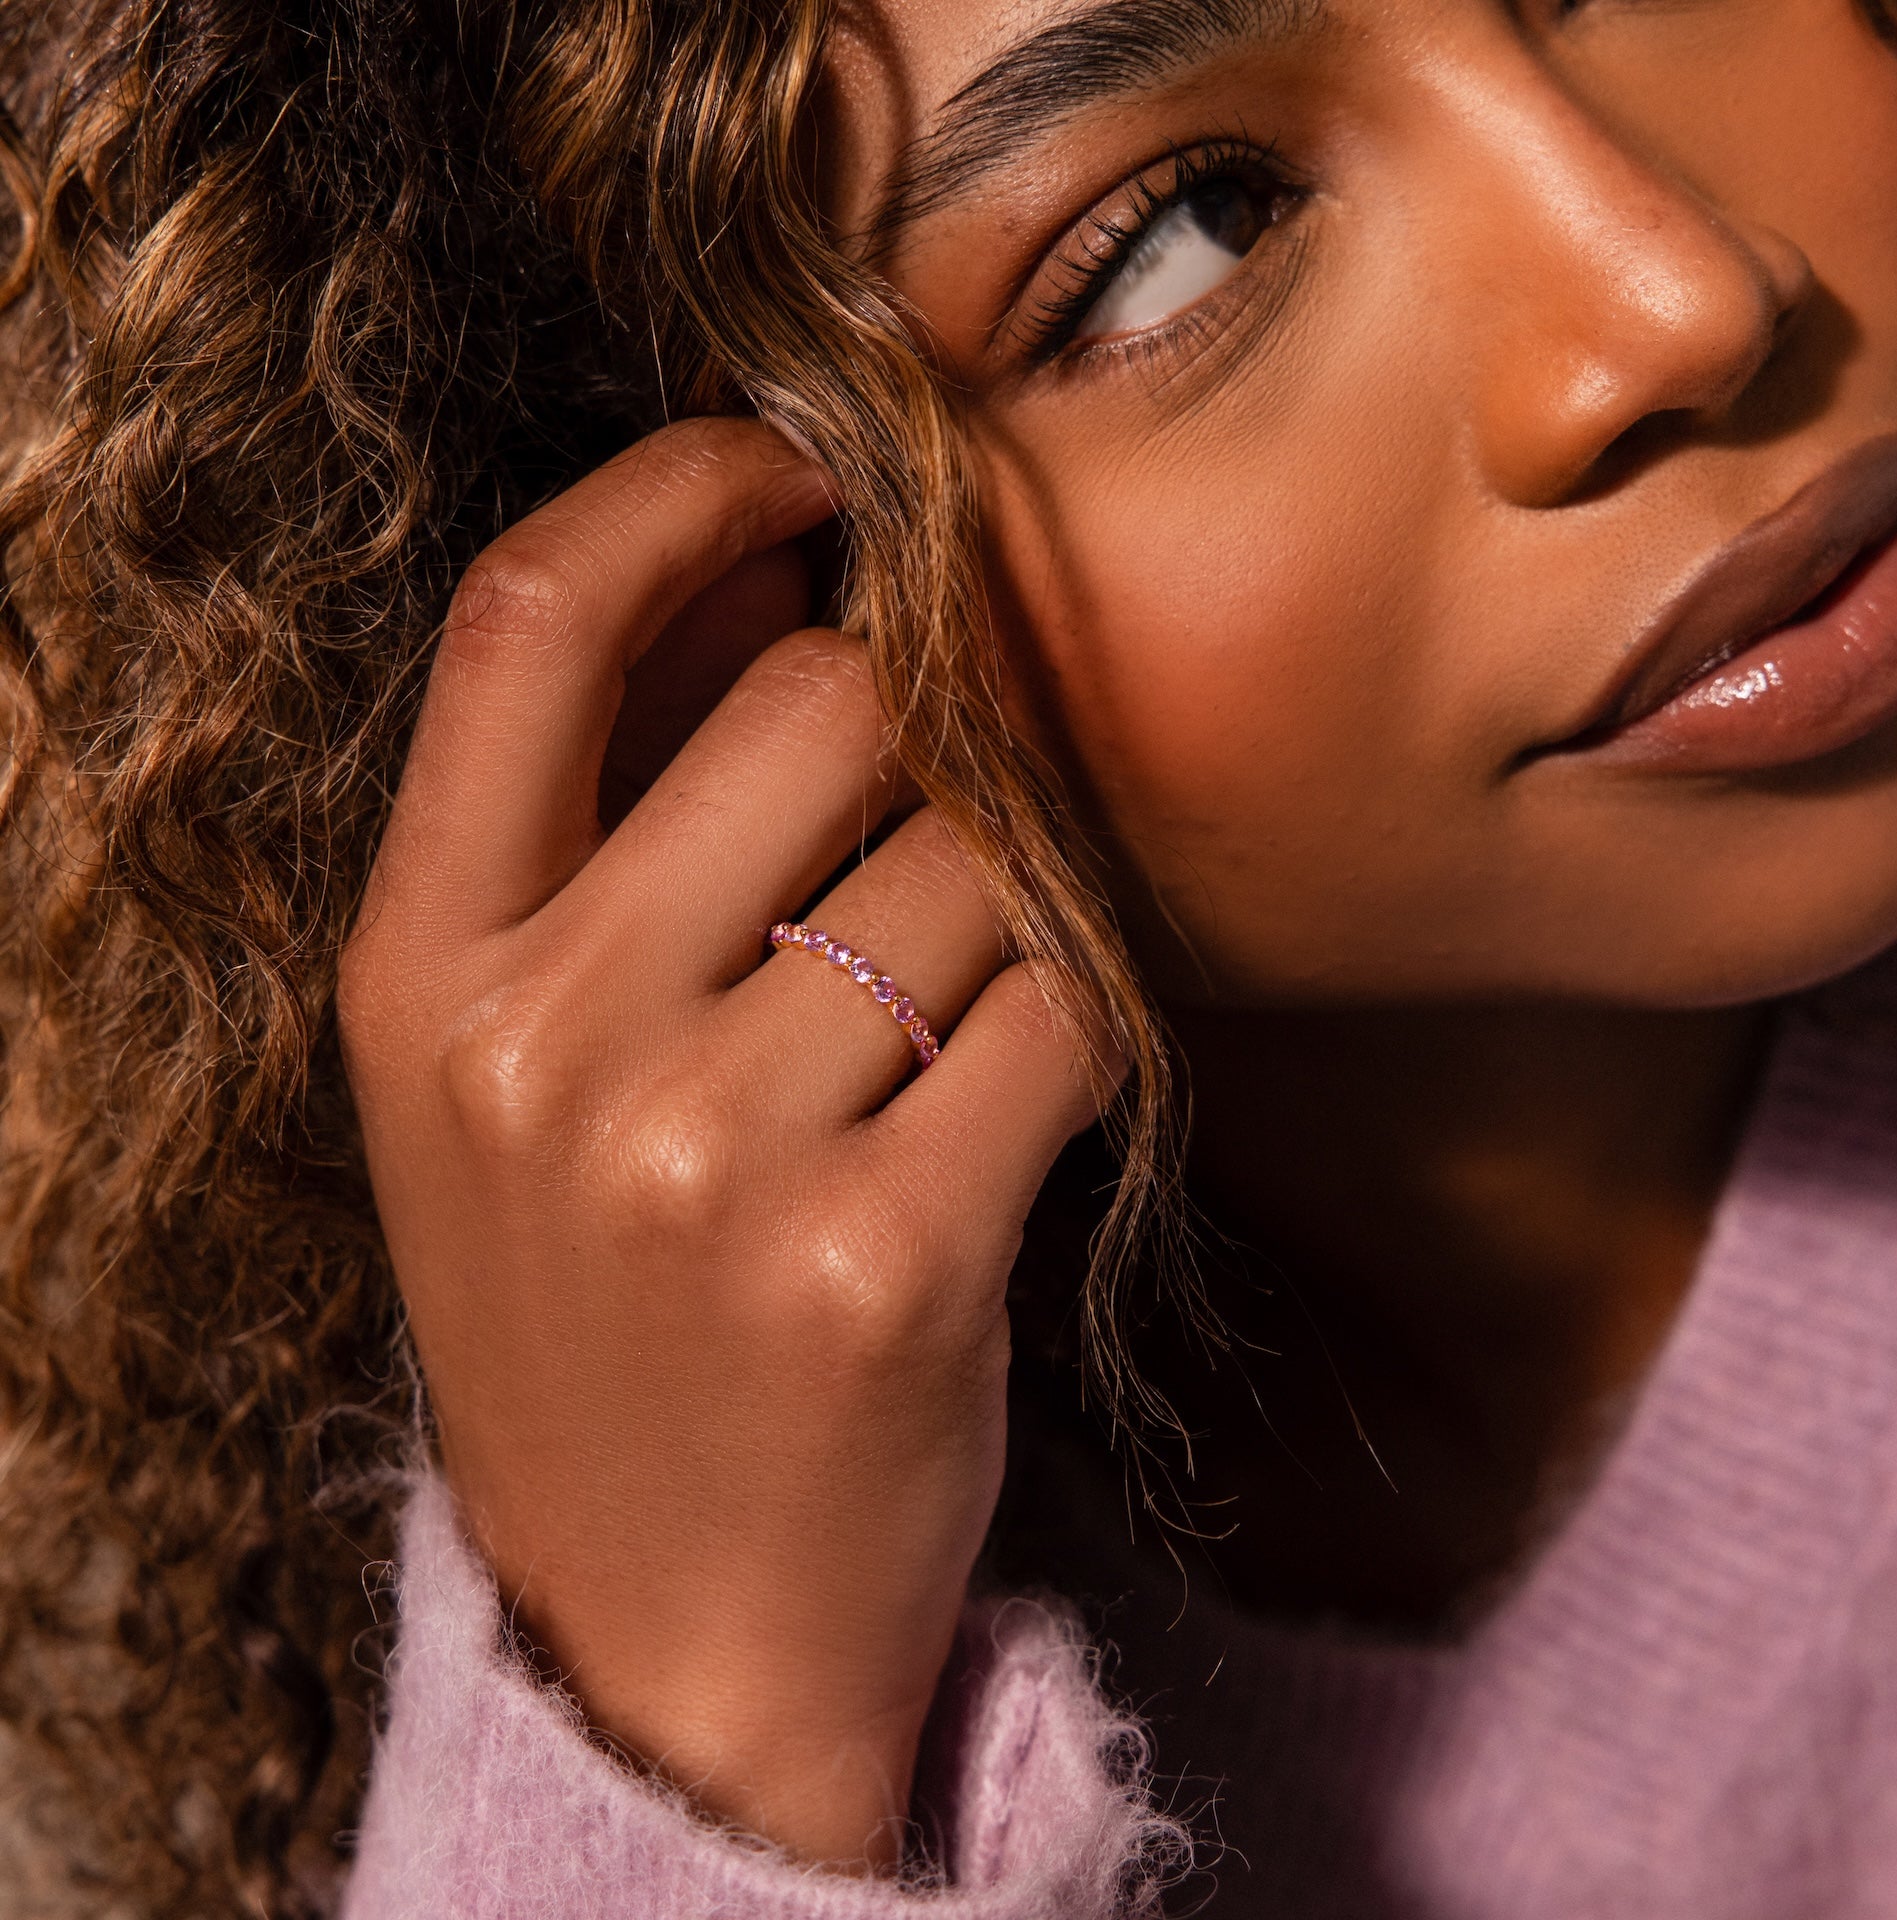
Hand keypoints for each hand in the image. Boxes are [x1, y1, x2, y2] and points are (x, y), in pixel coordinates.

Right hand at [338, 419, 1109, 1868]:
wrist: (666, 1639)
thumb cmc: (610, 1330)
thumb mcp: (516, 1093)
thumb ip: (608, 848)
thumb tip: (786, 583)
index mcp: (421, 979)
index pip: (528, 627)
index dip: (673, 494)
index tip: (789, 472)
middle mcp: (538, 1048)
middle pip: (821, 704)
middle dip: (921, 741)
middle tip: (927, 847)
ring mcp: (702, 1158)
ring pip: (978, 854)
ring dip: (1011, 910)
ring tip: (943, 1041)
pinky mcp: (881, 1258)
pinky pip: (1065, 1008)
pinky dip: (1081, 1030)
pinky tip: (1016, 1118)